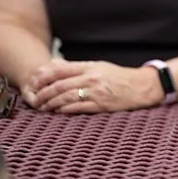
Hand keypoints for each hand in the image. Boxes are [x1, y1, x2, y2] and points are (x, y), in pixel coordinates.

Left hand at [25, 60, 162, 112]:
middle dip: (44, 93)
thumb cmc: (120, 77)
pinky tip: (58, 112)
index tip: (34, 83)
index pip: (61, 70)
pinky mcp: (101, 104)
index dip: (44, 77)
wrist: (143, 86)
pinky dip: (65, 110)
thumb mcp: (100, 66)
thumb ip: (78, 67)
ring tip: (43, 108)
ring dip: (52, 104)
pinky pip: (78, 107)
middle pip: (60, 85)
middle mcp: (92, 78)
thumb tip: (55, 66)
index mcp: (91, 67)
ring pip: (66, 97)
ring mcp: (97, 91)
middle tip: (35, 100)